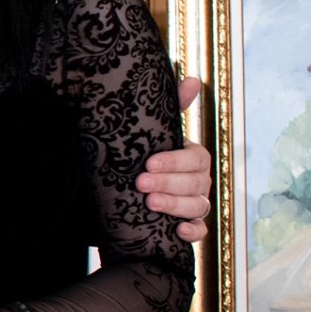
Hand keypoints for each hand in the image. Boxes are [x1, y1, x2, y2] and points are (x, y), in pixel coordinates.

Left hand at [135, 77, 212, 243]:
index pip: (197, 159)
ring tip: (149, 203)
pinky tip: (177, 230)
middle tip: (141, 182)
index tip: (149, 162)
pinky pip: (200, 231)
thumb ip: (170, 109)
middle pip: (198, 183)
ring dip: (176, 205)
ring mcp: (192, 205)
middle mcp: (196, 182)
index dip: (176, 161)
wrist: (110, 197)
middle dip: (170, 183)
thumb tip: (193, 80)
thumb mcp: (147, 135)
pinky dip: (192, 231)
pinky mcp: (183, 227)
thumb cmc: (135, 159)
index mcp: (190, 159)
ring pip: (199, 206)